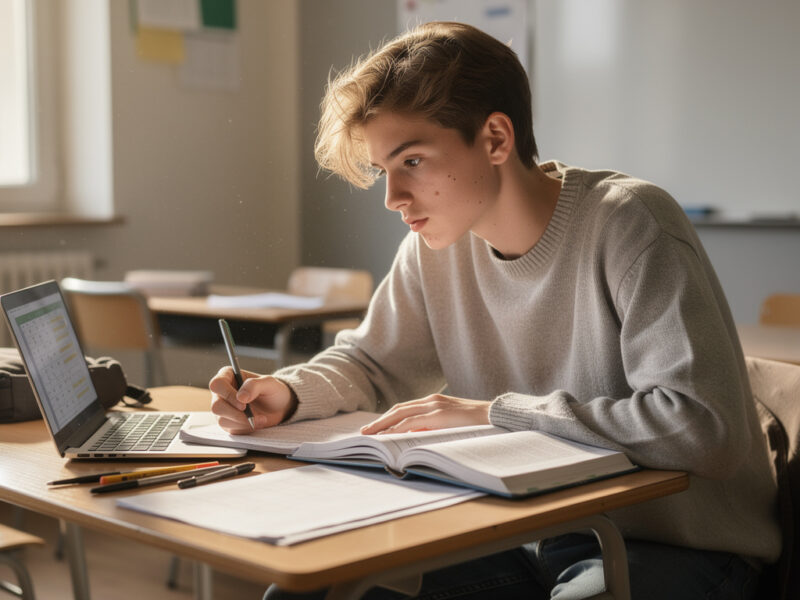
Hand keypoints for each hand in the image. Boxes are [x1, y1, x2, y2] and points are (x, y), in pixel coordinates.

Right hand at [209, 367, 296, 433]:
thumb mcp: (269, 383)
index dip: (228, 395)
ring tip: (261, 419)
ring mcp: (223, 409)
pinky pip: (231, 429)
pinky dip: (246, 428)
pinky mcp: (228, 423)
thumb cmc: (272, 391)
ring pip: (222, 420)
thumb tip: (240, 397)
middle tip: (253, 415)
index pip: (217, 384)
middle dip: (236, 413)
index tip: (244, 403)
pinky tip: (257, 423)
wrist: (278, 407)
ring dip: (244, 422)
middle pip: (216, 406)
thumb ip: (254, 385)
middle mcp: (221, 393)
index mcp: (228, 376)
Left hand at [360, 394, 489, 434]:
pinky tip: (388, 436)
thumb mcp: (450, 423)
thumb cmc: (475, 423)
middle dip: (379, 421)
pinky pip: (412, 422)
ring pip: (400, 414)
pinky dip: (397, 429)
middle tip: (365, 432)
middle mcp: (431, 400)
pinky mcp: (438, 414)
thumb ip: (434, 426)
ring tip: (370, 435)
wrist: (495, 416)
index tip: (375, 427)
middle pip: (398, 410)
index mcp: (433, 401)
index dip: (387, 418)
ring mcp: (434, 406)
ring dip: (383, 425)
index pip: (404, 408)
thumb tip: (416, 436)